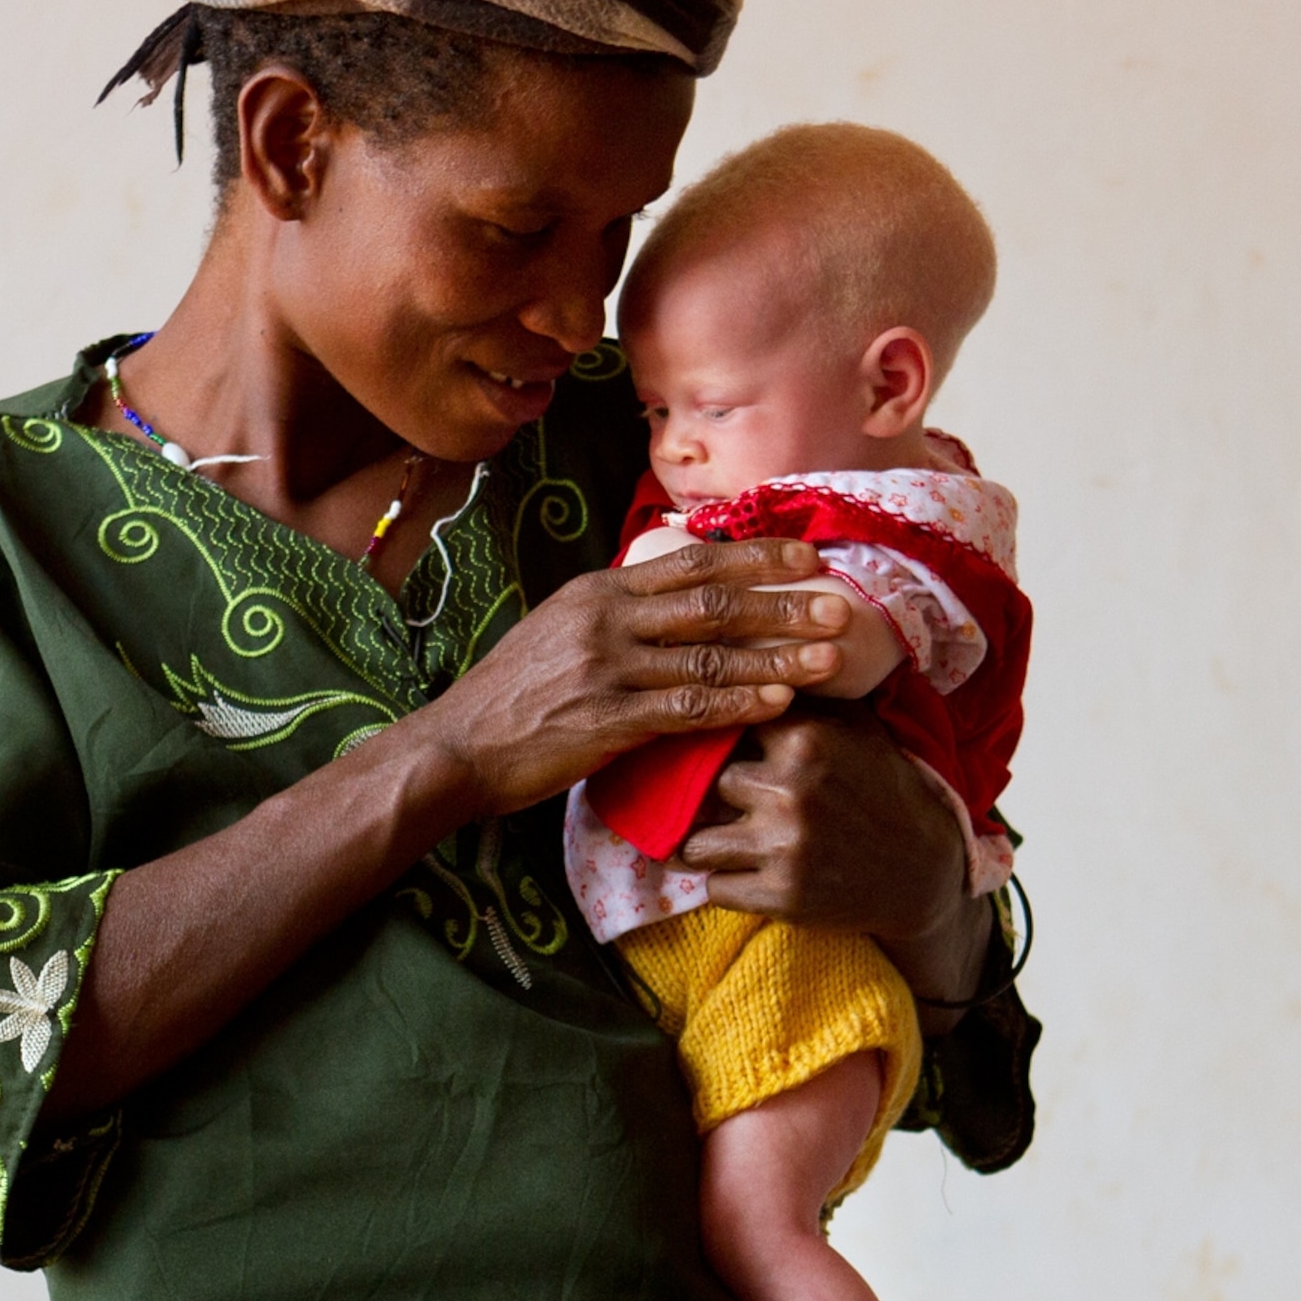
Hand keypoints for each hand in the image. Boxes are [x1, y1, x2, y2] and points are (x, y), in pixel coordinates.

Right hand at [415, 538, 851, 815]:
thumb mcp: (563, 629)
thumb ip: (622, 611)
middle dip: (783, 602)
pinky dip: (737, 703)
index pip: (693, 561)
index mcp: (601, 590)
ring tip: (830, 657)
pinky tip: (778, 703)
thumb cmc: (517, 692)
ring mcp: (607, 668)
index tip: (809, 556)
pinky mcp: (607, 720)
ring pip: (709, 654)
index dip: (756, 557)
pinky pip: (687, 707)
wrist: (459, 744)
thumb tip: (679, 595)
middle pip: (713, 601)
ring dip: (776, 654)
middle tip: (841, 604)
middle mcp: (607, 619)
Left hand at [677, 705, 992, 1011]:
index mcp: (806, 740)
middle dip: (717, 800)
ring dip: (710, 847)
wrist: (924, 873)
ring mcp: (784, 846)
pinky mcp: (782, 896)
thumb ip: (807, 699)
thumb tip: (752, 666)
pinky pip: (715, 888)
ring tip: (726, 845)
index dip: (725, 747)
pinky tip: (748, 876)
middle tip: (731, 809)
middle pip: (707, 787)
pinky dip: (726, 884)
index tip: (728, 759)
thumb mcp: (858, 730)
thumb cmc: (885, 792)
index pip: (728, 730)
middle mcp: (790, 790)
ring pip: (697, 844)